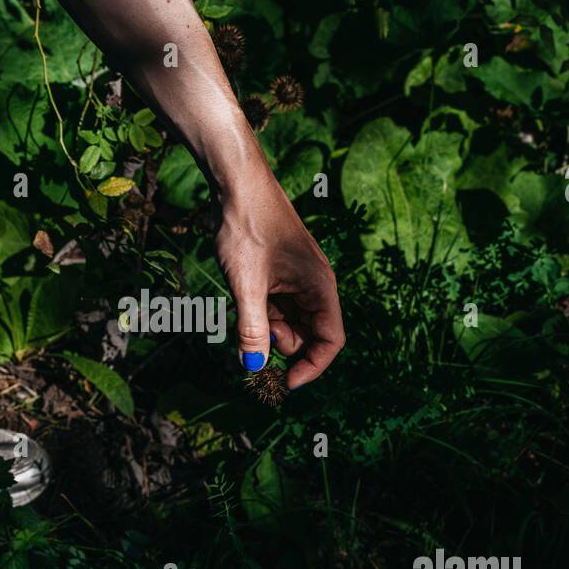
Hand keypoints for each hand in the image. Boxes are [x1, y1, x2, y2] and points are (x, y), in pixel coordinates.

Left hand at [214, 166, 345, 389]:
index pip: (331, 341)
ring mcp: (298, 280)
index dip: (312, 367)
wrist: (237, 186)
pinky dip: (261, 312)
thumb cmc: (248, 228)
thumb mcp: (246, 285)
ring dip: (268, 327)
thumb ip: (252, 330)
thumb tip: (254, 369)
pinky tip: (243, 297)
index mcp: (321, 287)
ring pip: (290, 323)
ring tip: (245, 304)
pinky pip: (277, 307)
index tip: (284, 382)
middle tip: (253, 332)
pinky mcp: (281, 275)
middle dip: (282, 343)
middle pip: (309, 335)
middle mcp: (316, 285)